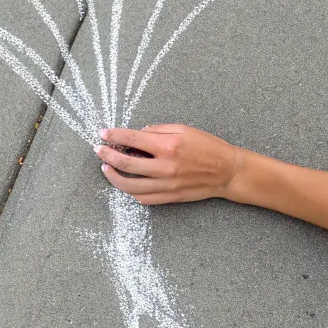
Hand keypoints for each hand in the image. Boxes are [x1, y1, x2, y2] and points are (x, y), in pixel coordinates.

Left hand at [97, 124, 244, 205]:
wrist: (227, 171)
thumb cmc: (208, 147)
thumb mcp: (184, 129)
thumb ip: (158, 130)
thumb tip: (138, 133)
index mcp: (168, 146)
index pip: (133, 139)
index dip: (114, 136)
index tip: (104, 134)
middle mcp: (165, 167)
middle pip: (126, 164)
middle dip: (108, 156)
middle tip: (99, 151)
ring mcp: (167, 185)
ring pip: (131, 186)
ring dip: (114, 177)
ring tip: (106, 168)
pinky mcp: (170, 197)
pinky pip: (144, 198)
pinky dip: (131, 191)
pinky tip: (126, 183)